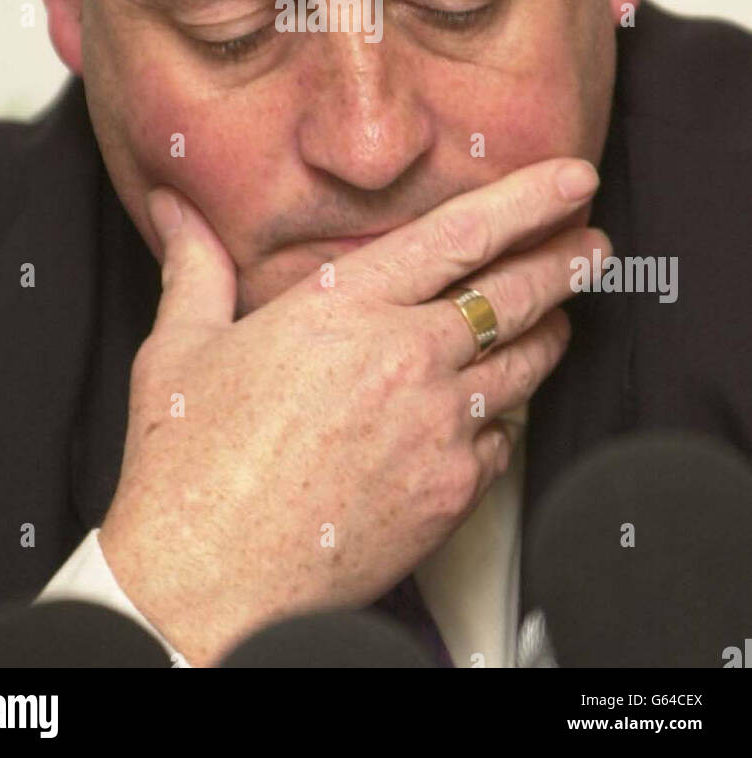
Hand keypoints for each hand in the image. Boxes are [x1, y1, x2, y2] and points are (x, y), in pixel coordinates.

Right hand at [99, 157, 607, 665]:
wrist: (205, 583)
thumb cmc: (188, 468)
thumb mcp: (180, 347)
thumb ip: (194, 266)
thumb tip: (173, 209)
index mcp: (344, 309)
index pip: (459, 235)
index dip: (527, 199)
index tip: (570, 179)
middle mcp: (404, 359)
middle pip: (516, 295)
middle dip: (566, 262)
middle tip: (591, 245)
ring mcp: (435, 428)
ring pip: (523, 366)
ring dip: (548, 334)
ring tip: (557, 319)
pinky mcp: (450, 493)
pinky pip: (502, 442)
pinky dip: (503, 421)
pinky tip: (494, 414)